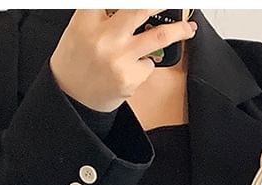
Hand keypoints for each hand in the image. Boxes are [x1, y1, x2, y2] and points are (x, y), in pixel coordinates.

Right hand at [50, 9, 196, 111]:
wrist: (72, 98)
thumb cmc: (76, 61)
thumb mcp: (80, 29)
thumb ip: (103, 15)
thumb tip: (134, 9)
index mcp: (87, 20)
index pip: (114, 0)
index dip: (132, 0)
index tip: (145, 2)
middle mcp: (104, 37)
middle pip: (140, 8)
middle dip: (162, 4)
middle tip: (175, 3)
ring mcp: (120, 58)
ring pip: (158, 37)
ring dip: (179, 30)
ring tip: (189, 28)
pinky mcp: (131, 78)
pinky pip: (148, 64)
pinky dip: (145, 63)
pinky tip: (131, 68)